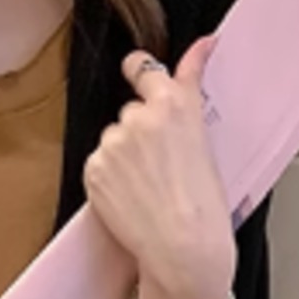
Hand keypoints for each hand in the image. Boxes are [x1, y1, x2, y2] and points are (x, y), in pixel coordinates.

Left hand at [83, 37, 235, 298]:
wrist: (182, 247)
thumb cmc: (203, 204)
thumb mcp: (205, 141)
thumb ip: (190, 97)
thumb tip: (199, 51)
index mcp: (175, 103)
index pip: (148, 68)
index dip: (139, 67)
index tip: (135, 64)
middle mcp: (141, 115)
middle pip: (131, 111)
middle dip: (139, 132)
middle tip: (157, 167)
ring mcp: (113, 141)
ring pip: (114, 139)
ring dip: (123, 156)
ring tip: (146, 188)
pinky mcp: (94, 167)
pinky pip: (99, 164)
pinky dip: (109, 178)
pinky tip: (130, 197)